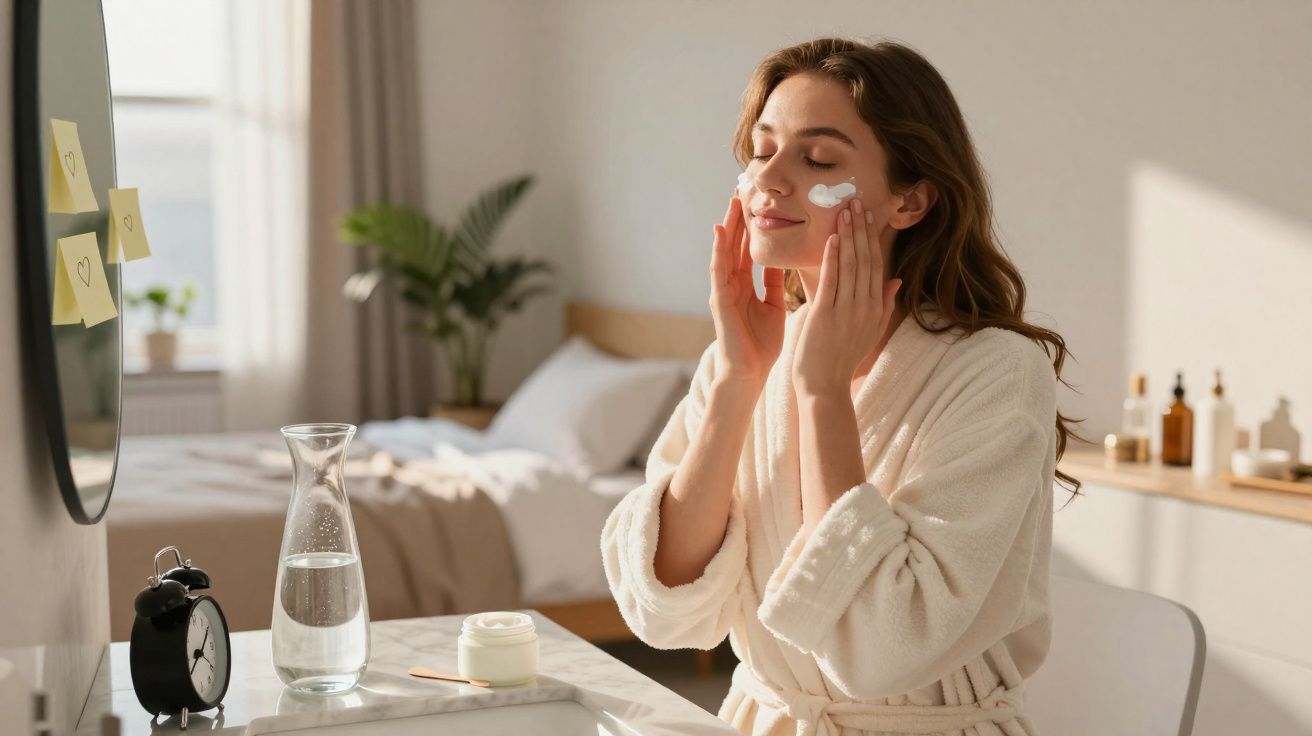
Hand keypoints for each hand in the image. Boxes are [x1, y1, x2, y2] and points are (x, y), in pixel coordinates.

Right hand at [709, 192, 786, 387]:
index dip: (753, 225)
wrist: (751, 373)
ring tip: (732, 201)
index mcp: (745, 285)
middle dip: (739, 218)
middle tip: (744, 188)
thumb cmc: (761, 344)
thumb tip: (785, 260)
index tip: (760, 201)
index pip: (748, 248)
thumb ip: (775, 283)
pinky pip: (718, 270)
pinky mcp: (719, 300)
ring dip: (728, 226)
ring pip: (725, 251)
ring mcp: (723, 290)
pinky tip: (721, 231)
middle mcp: (732, 283)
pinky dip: (719, 250)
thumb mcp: (773, 305)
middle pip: (735, 244)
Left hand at [792, 198, 901, 397]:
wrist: (824, 387)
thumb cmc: (841, 360)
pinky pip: (832, 281)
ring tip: (846, 210)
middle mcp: (865, 306)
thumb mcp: (870, 331)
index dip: (872, 237)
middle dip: (862, 229)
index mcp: (875, 308)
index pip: (876, 265)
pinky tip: (833, 238)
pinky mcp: (826, 315)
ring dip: (849, 236)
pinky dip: (833, 258)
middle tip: (857, 201)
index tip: (869, 214)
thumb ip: (883, 304)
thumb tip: (896, 280)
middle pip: (866, 259)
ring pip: (851, 265)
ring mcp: (846, 310)